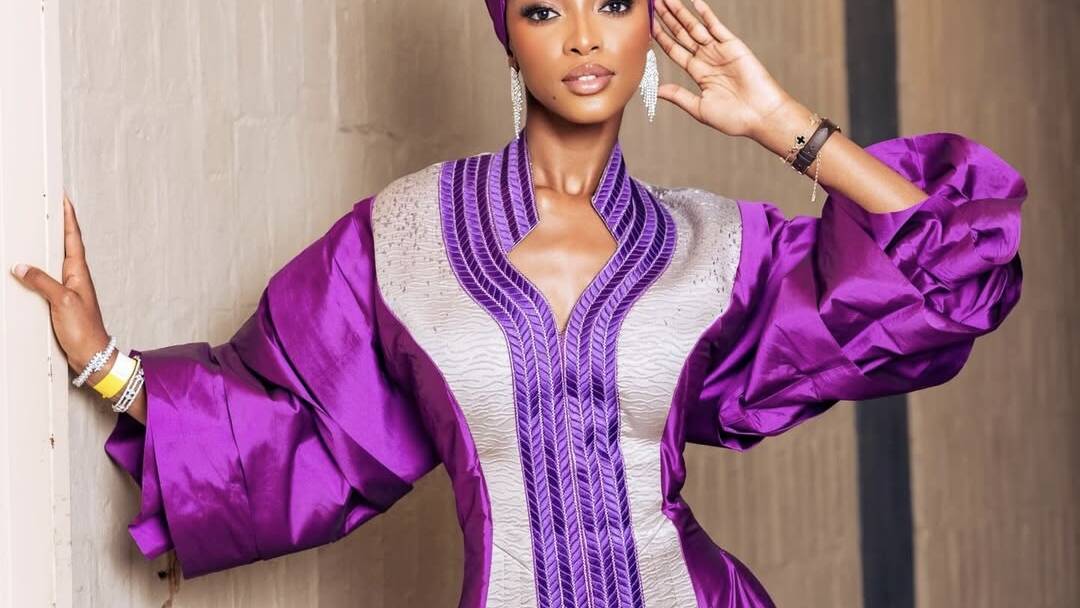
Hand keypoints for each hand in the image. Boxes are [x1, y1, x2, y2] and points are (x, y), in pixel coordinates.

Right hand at [10, 193, 112, 382]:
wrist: (93, 355)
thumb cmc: (85, 331)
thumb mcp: (62, 302)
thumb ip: (42, 283)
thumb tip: (22, 267)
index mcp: (79, 273)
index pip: (73, 238)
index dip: (69, 218)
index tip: (64, 199)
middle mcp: (75, 278)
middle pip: (65, 246)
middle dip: (59, 226)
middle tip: (50, 207)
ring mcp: (69, 290)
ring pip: (56, 261)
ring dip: (49, 246)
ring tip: (39, 230)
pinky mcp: (62, 302)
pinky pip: (48, 279)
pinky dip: (40, 269)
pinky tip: (31, 270)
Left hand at [650, 0, 795, 139]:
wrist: (761, 116)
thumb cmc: (734, 118)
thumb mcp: (700, 108)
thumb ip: (679, 96)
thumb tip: (658, 91)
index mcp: (699, 73)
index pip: (675, 50)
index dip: (661, 37)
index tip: (649, 26)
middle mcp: (708, 59)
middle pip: (682, 34)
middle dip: (668, 19)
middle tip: (655, 4)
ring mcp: (720, 51)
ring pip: (695, 27)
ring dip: (681, 13)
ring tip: (667, 0)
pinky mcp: (733, 46)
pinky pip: (717, 26)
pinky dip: (706, 14)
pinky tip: (694, 3)